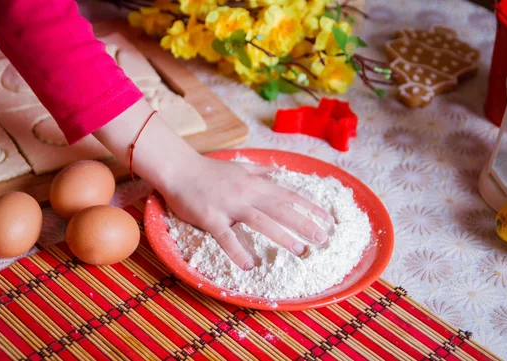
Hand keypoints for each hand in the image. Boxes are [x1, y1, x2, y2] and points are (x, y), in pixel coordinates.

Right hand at [160, 155, 333, 269]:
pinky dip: (237, 250)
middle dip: (304, 223)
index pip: (287, 196)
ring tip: (299, 250)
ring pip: (260, 221)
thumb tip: (277, 172)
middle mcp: (246, 193)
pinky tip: (249, 265)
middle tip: (323, 238)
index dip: (309, 207)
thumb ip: (259, 171)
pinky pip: (226, 236)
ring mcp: (228, 205)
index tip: (327, 219)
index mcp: (254, 183)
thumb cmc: (208, 171)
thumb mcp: (238, 166)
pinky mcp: (210, 218)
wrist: (178, 169)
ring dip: (281, 236)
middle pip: (280, 209)